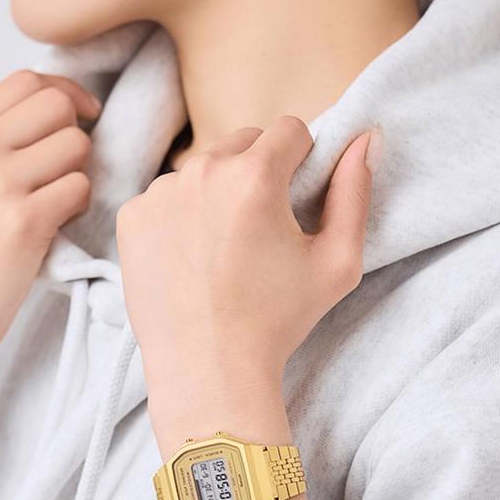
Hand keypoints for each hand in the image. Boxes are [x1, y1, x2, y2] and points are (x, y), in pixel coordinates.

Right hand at [0, 69, 102, 424]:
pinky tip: (58, 225)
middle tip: (68, 169)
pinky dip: (81, 205)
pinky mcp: (23, 221)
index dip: (65, 94)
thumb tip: (59, 110)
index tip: (80, 118)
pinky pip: (80, 189)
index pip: (26, 81)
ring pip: (76, 146)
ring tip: (58, 203)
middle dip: (76, 133)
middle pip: (57, 105)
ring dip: (80, 174)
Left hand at [115, 116, 377, 411]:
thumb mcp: (337, 262)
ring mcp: (159, 194)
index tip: (296, 200)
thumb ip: (355, 192)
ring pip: (202, 168)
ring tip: (225, 249)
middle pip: (243, 141)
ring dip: (218, 191)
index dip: (302, 161)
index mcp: (254, 176)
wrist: (208, 370)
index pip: (289, 129)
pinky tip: (192, 260)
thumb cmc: (277, 321)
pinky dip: (181, 216)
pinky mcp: (132, 218)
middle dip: (258, 171)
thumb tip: (366, 137)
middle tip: (261, 230)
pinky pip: (166, 196)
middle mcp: (200, 172)